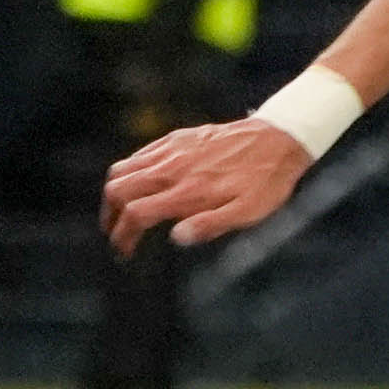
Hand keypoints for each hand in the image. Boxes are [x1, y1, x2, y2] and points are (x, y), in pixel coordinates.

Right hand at [99, 119, 311, 254]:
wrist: (279, 139)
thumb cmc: (265, 182)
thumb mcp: (247, 213)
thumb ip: (210, 225)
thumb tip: (177, 238)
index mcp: (187, 191)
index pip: (136, 214)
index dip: (123, 236)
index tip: (125, 251)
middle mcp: (172, 168)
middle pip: (118, 190)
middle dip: (110, 216)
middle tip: (116, 234)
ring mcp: (172, 150)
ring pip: (122, 169)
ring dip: (115, 194)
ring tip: (120, 213)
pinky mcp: (177, 137)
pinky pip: (139, 154)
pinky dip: (128, 172)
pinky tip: (138, 184)